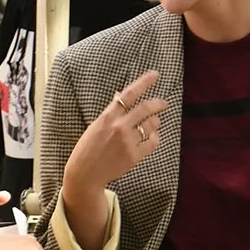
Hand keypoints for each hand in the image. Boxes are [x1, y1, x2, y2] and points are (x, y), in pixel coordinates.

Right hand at [62, 72, 166, 198]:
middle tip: (163, 103)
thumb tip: (120, 96)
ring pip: (151, 125)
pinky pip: (152, 142)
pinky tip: (152, 137)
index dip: (144, 82)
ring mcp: (127, 142)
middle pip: (145, 108)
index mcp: (107, 117)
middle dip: (158, 104)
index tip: (155, 75)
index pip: (129, 94)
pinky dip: (155, 137)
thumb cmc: (88, 149)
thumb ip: (111, 112)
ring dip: (155, 121)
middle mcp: (119, 127)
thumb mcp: (96, 126)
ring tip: (154, 122)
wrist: (85, 174)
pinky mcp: (134, 156)